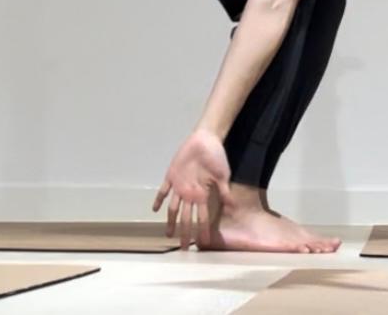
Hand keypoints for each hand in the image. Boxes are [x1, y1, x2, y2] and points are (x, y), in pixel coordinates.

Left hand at [151, 128, 235, 249]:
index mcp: (203, 195)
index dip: (202, 231)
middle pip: (186, 217)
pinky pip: (164, 190)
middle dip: (185, 232)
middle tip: (183, 248)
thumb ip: (225, 192)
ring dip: (170, 221)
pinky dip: (159, 199)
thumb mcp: (223, 176)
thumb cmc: (216, 157)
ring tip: (169, 235)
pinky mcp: (171, 176)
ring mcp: (179, 186)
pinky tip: (155, 209)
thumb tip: (232, 208)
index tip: (203, 244)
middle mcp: (190, 194)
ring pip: (173, 208)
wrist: (206, 140)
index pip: (202, 217)